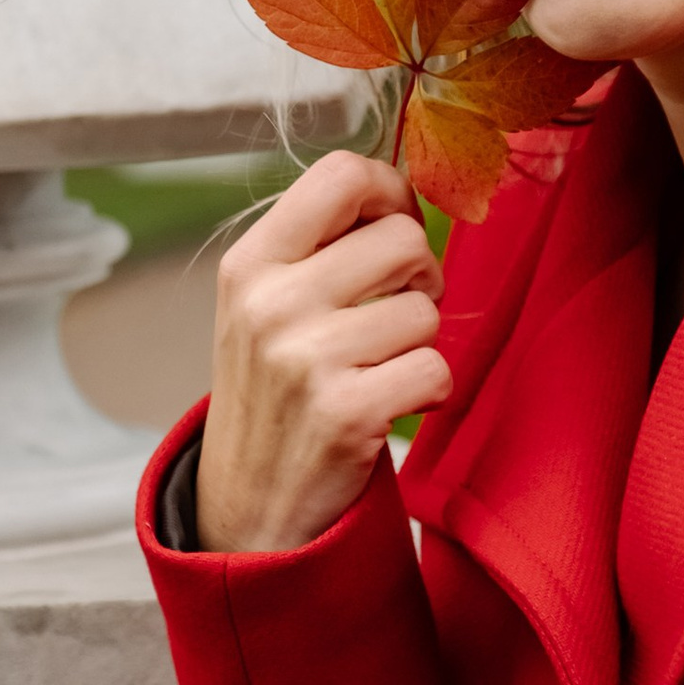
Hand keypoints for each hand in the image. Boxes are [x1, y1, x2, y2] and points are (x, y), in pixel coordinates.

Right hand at [195, 152, 449, 553]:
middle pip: (402, 237)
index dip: (391, 191)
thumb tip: (404, 190)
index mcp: (251, 263)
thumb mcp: (264, 306)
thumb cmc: (272, 393)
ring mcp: (305, 359)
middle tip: (398, 309)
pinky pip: (435, 369)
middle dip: (420, 274)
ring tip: (379, 366)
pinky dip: (428, 391)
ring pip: (425, 309)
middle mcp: (271, 304)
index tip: (395, 224)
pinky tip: (389, 405)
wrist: (248, 509)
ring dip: (420, 341)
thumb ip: (319, 247)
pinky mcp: (346, 413)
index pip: (341, 175)